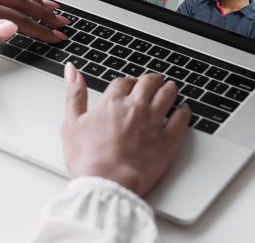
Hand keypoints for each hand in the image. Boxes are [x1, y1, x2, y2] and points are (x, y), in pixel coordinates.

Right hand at [63, 66, 190, 196]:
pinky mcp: (168, 140)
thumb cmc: (88, 159)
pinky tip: (182, 110)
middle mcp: (135, 108)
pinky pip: (182, 117)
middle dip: (151, 80)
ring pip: (168, 94)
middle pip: (149, 82)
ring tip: (170, 89)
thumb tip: (72, 70)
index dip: (127, 82)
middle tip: (153, 82)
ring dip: (169, 88)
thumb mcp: (71, 123)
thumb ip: (74, 93)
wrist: (107, 184)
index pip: (124, 81)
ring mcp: (154, 122)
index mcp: (112, 103)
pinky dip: (183, 110)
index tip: (129, 85)